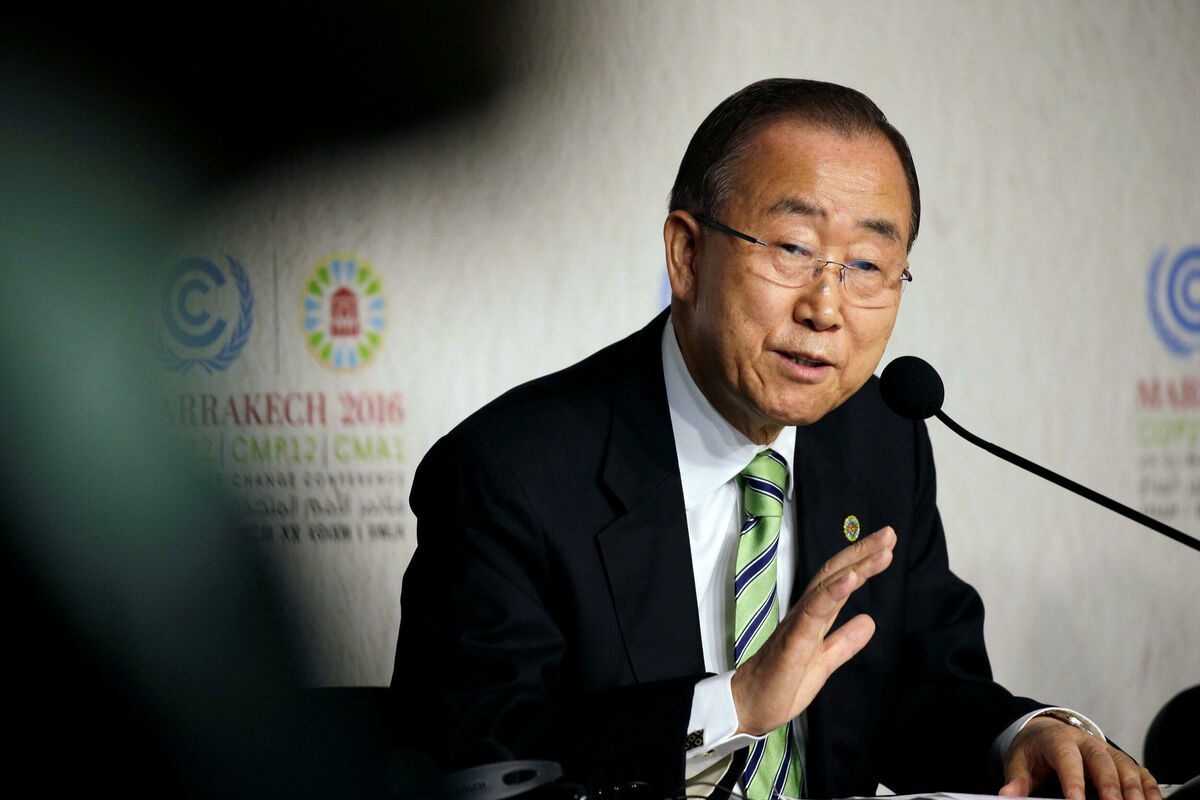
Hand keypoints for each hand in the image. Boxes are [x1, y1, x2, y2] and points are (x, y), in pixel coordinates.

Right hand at [731, 526, 894, 735]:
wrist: (749, 707)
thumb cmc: (780, 684)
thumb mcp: (823, 663)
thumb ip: (844, 642)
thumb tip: (870, 621)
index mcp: (813, 619)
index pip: (839, 582)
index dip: (862, 562)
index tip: (886, 547)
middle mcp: (805, 614)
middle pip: (834, 574)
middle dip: (862, 552)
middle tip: (889, 534)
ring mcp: (798, 626)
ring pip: (827, 587)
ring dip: (854, 566)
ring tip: (879, 550)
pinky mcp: (793, 643)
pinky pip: (813, 613)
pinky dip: (832, 593)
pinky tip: (850, 580)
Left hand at [999, 716, 1160, 799]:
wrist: (1046, 733)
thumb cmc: (1033, 752)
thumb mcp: (1018, 762)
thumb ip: (1016, 780)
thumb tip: (1006, 796)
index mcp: (1057, 739)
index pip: (1066, 758)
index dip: (1073, 780)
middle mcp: (1085, 741)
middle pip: (1101, 760)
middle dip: (1109, 785)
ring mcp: (1106, 749)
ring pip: (1124, 764)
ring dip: (1133, 788)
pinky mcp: (1120, 759)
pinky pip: (1139, 770)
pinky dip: (1148, 787)